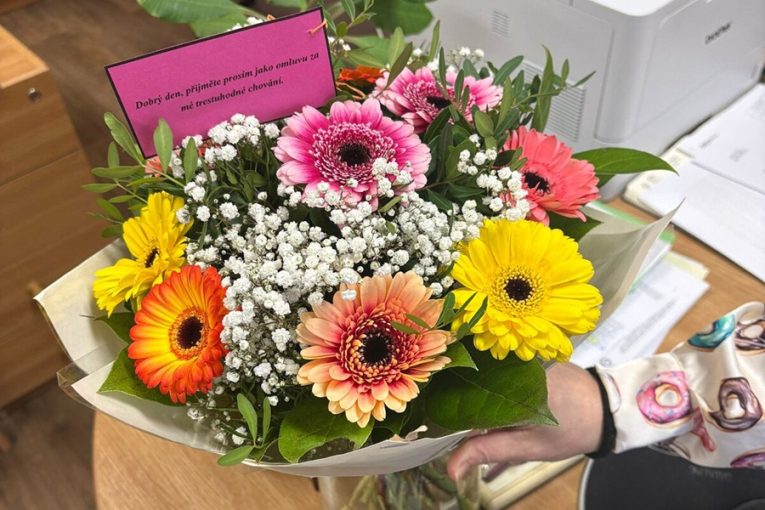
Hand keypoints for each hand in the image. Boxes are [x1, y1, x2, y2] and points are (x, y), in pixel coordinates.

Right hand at [447, 363, 604, 480]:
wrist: (605, 410)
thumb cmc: (572, 429)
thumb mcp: (528, 446)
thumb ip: (487, 451)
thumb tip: (452, 467)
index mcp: (513, 376)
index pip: (465, 387)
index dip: (450, 406)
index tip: (441, 423)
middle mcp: (515, 357)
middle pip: (472, 377)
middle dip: (463, 400)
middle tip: (464, 423)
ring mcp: (520, 351)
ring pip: (483, 373)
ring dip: (476, 391)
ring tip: (479, 412)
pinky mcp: (525, 352)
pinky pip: (497, 367)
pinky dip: (490, 382)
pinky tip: (492, 398)